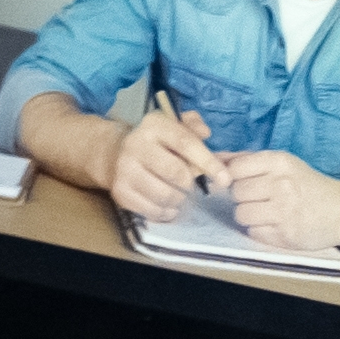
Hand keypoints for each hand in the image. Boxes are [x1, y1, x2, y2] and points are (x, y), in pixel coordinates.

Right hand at [102, 98, 219, 225]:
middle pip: (176, 173)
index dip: (208, 163)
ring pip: (166, 195)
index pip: (186, 143)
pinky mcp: (120, 192)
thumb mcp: (174, 126)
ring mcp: (125, 170)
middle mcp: (135, 145)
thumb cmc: (157, 142)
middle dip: (190, 183)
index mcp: (154, 125)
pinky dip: (166, 212)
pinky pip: (152, 210)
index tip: (225, 179)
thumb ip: (193, 126)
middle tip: (190, 184)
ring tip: (178, 194)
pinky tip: (167, 206)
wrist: (115, 153)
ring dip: (179, 200)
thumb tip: (206, 133)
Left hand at [212, 150, 339, 250]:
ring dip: (248, 215)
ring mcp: (284, 211)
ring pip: (241, 214)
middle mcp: (282, 184)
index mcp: (280, 162)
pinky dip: (259, 230)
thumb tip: (214, 157)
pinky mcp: (285, 235)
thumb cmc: (307, 184)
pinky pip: (253, 232)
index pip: (235, 168)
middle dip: (243, 197)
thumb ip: (247, 159)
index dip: (234, 177)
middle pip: (236, 192)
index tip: (244, 181)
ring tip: (266, 212)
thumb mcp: (282, 164)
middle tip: (260, 198)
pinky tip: (274, 224)